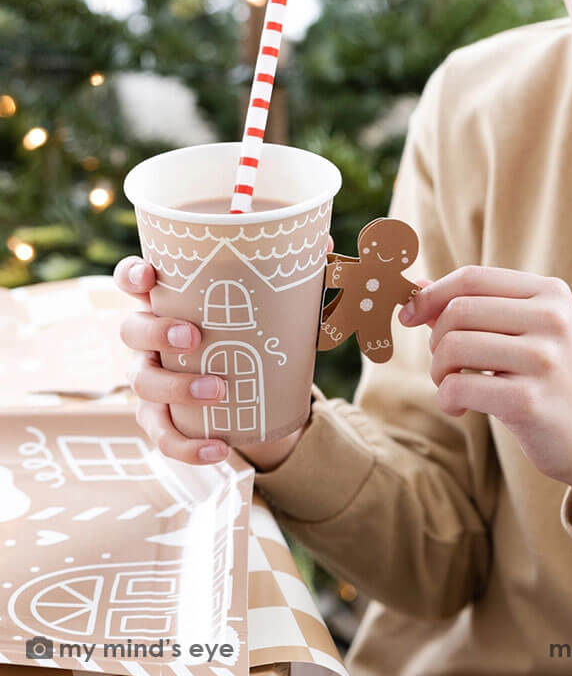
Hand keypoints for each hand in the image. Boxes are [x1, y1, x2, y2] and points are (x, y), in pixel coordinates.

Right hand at [113, 236, 333, 469]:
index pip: (134, 280)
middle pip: (131, 329)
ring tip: (218, 389)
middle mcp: (150, 339)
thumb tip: (323, 240)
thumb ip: (291, 275)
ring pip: (143, 384)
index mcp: (170, 301)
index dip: (132, 274)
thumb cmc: (252, 333)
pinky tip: (218, 449)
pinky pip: (163, 436)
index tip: (148, 276)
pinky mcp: (161, 419)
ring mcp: (151, 379)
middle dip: (156, 331)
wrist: (257, 394)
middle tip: (194, 336)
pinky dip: (188, 446)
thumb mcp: (271, 305)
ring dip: (177, 387)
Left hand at [399, 266, 571, 522]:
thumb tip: (417, 286)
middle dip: (436, 339)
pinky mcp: (530, 401)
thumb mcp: (527, 334)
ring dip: (439, 370)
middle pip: (458, 310)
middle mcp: (552, 319)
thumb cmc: (554, 382)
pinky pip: (460, 386)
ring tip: (451, 385)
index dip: (431, 294)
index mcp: (551, 293)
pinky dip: (447, 398)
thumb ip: (477, 308)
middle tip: (445, 365)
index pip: (472, 278)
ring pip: (454, 346)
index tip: (409, 315)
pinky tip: (459, 407)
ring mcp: (544, 359)